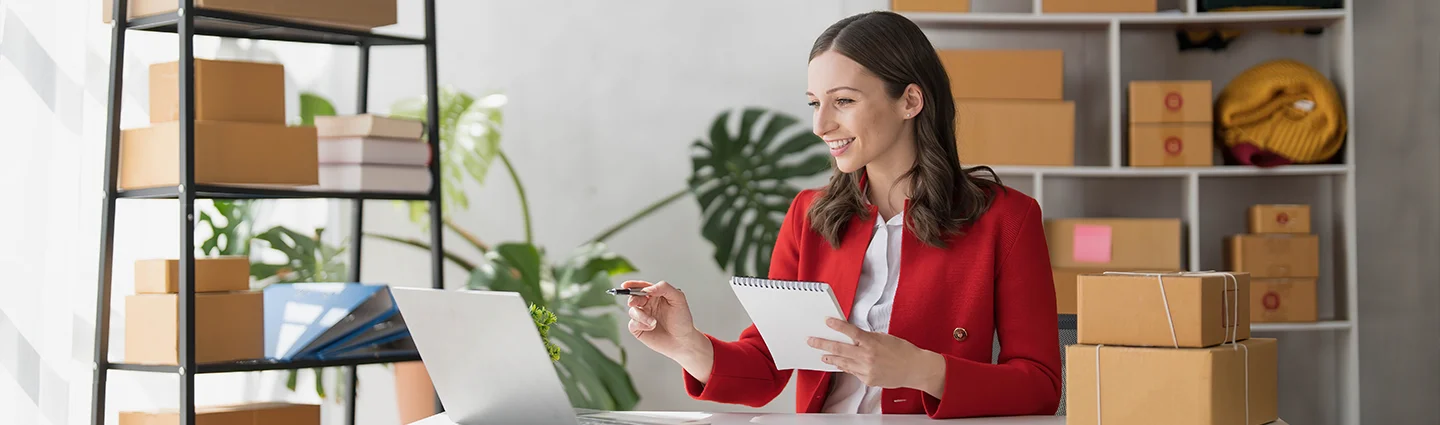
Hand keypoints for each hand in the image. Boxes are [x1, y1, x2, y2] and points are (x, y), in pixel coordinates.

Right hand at [623, 280, 713, 377]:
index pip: (642, 287)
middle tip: (634, 303)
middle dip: (632, 299)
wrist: (683, 341)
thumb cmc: (682, 320)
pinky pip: (632, 324)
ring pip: (632, 311)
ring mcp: (642, 317)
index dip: (632, 285)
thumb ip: (664, 288)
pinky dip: (641, 324)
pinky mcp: (639, 329)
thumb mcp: (678, 299)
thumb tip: (647, 288)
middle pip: (633, 298)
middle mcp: (647, 305)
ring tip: (654, 322)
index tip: (625, 285)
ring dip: (642, 316)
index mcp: (656, 295)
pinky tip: (651, 327)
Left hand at [807, 317, 946, 396]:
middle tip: (812, 341)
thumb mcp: (885, 337)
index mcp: (872, 343)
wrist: (914, 369)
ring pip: (843, 363)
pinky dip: (846, 366)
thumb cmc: (902, 351)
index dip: (837, 326)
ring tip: (823, 355)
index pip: (851, 332)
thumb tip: (854, 337)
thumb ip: (868, 338)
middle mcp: (867, 357)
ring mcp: (866, 370)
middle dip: (823, 344)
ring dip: (831, 358)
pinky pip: (853, 372)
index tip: (827, 321)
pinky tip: (841, 363)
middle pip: (840, 349)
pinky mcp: (868, 380)